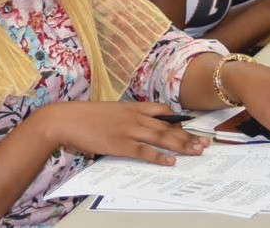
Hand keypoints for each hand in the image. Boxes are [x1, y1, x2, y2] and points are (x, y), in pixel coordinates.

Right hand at [39, 101, 208, 165]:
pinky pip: (144, 152)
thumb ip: (125, 116)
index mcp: (132, 107)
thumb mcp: (110, 111)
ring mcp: (128, 130)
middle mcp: (134, 117)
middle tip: (204, 143)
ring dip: (181, 145)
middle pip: (168, 126)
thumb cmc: (84, 116)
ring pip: (162, 137)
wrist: (65, 119)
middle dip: (188, 135)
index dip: (178, 119)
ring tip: (196, 152)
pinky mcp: (120, 144)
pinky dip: (158, 157)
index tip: (190, 126)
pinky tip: (170, 161)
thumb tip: (136, 125)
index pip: (162, 111)